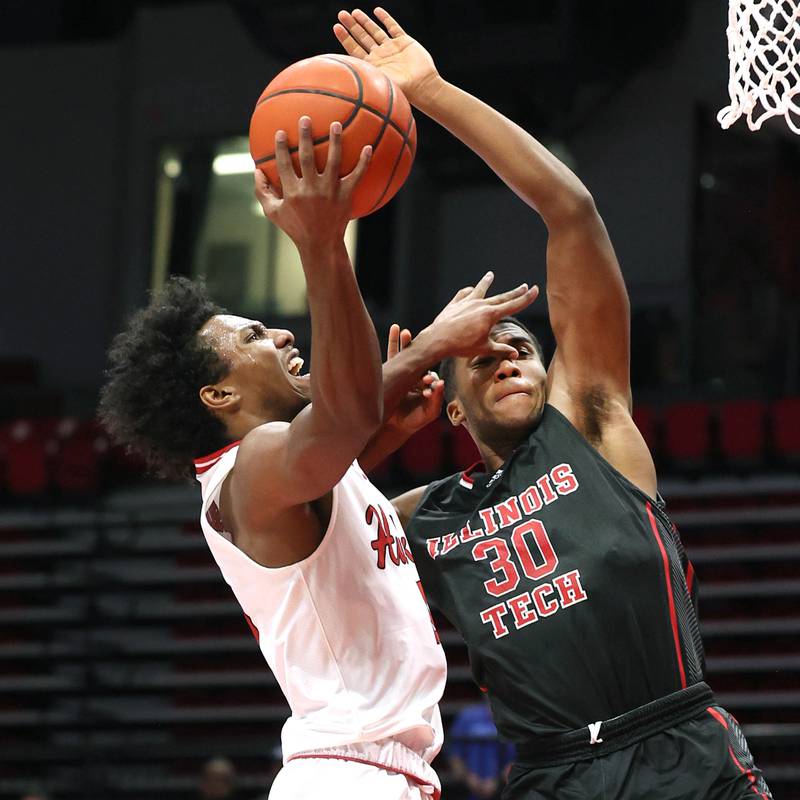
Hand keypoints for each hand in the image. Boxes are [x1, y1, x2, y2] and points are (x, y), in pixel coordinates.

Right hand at [253, 116, 370, 250]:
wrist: (321, 244)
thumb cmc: (295, 227)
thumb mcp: (274, 212)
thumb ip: (262, 191)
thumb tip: (256, 169)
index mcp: (293, 192)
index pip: (284, 164)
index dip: (282, 147)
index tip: (282, 132)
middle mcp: (311, 189)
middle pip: (307, 157)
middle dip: (306, 136)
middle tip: (306, 119)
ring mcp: (330, 191)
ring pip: (333, 161)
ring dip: (335, 141)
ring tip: (336, 124)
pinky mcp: (346, 195)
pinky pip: (357, 176)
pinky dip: (363, 162)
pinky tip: (368, 147)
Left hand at [334, 8, 440, 104]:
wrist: (422, 85)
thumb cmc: (402, 88)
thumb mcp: (379, 81)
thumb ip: (364, 74)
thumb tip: (343, 73)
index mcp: (372, 66)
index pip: (354, 49)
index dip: (345, 38)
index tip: (336, 27)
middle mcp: (380, 56)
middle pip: (362, 38)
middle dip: (352, 26)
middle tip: (341, 14)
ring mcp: (392, 48)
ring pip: (375, 31)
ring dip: (365, 21)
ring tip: (354, 12)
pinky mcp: (404, 42)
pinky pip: (393, 27)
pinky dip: (385, 19)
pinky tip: (377, 11)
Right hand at [384, 324, 443, 434]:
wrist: (395, 427)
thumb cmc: (414, 420)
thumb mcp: (429, 413)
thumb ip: (436, 399)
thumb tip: (441, 382)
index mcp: (428, 383)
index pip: (430, 373)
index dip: (428, 376)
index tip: (427, 381)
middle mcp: (416, 375)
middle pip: (419, 359)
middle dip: (418, 350)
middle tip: (421, 341)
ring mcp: (403, 373)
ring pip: (405, 354)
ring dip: (405, 342)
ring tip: (405, 331)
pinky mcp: (391, 372)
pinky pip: (392, 355)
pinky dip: (393, 342)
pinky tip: (395, 329)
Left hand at [421, 272, 538, 359]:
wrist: (438, 340)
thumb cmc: (461, 346)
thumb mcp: (484, 349)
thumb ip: (500, 350)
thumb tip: (514, 354)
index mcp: (491, 315)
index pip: (513, 305)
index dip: (526, 298)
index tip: (535, 290)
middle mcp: (481, 305)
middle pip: (501, 297)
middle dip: (514, 292)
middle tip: (525, 286)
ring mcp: (467, 302)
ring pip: (480, 290)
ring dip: (486, 282)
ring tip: (490, 275)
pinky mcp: (455, 304)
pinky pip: (463, 295)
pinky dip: (468, 292)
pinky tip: (470, 290)